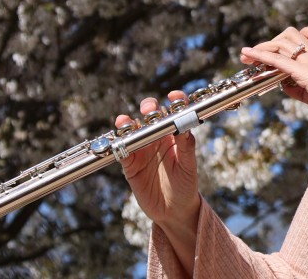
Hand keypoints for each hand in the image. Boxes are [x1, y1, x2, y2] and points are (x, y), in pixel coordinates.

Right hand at [116, 92, 200, 232]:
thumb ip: (186, 145)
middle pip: (150, 117)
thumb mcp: (188, 165)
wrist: (174, 211)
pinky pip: (122, 152)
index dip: (175, 102)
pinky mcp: (130, 165)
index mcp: (175, 135)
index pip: (174, 113)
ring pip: (133, 131)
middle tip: (150, 110)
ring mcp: (142, 150)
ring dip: (129, 124)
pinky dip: (119, 146)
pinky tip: (119, 143)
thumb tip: (186, 125)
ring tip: (128, 122)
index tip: (174, 96)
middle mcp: (157, 139)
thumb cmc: (186, 185)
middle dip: (149, 108)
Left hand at [241, 25, 307, 130]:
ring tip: (245, 56)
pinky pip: (280, 60)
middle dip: (269, 43)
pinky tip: (250, 55)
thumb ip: (300, 89)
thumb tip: (285, 85)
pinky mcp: (306, 73)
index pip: (301, 41)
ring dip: (260, 49)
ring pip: (282, 44)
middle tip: (252, 56)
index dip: (283, 45)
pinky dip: (262, 56)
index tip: (269, 55)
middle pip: (289, 36)